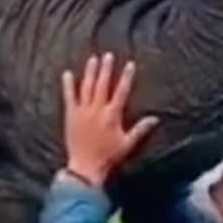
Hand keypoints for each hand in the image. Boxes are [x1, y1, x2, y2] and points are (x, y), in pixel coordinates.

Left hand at [62, 52, 158, 186]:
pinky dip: (68, 85)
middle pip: (103, 85)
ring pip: (87, 87)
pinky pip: (69, 97)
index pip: (121, 92)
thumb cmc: (108, 157)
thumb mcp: (127, 144)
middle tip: (108, 55)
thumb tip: (155, 118)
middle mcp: (97, 110)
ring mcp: (82, 111)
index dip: (126, 77)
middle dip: (106, 69)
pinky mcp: (71, 115)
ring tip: (93, 59)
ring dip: (90, 72)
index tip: (130, 64)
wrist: (85, 167)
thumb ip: (141, 129)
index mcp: (112, 115)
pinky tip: (67, 73)